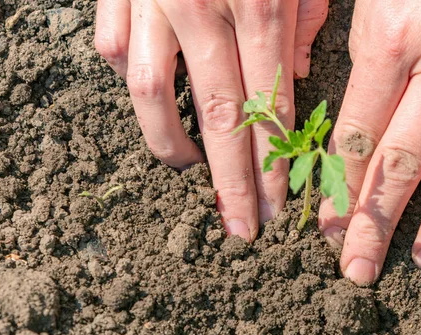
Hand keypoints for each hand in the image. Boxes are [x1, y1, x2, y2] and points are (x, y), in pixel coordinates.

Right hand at [94, 0, 327, 240]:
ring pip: (150, 92)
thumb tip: (296, 74)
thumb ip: (306, 16)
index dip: (271, 165)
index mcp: (260, 1)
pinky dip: (130, 81)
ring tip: (189, 171)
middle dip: (231, 182)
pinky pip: (114, 49)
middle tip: (241, 227)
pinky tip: (155, 100)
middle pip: (218, 115)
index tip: (273, 208)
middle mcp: (201, 5)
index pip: (269, 106)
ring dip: (170, 143)